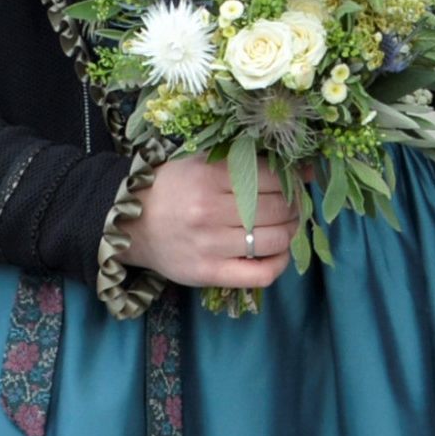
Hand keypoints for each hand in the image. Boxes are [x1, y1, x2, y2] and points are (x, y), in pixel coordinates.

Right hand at [120, 158, 291, 295]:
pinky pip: (261, 274)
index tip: (294, 182)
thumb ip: (246, 161)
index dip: (291, 180)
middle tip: (292, 205)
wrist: (132, 225)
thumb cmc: (173, 189)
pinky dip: (279, 263)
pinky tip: (278, 253)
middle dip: (294, 207)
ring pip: (274, 240)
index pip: (271, 178)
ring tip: (286, 226)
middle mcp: (209, 211)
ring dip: (290, 232)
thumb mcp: (202, 163)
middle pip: (276, 210)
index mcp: (209, 176)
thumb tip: (303, 168)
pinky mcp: (209, 273)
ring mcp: (209, 245)